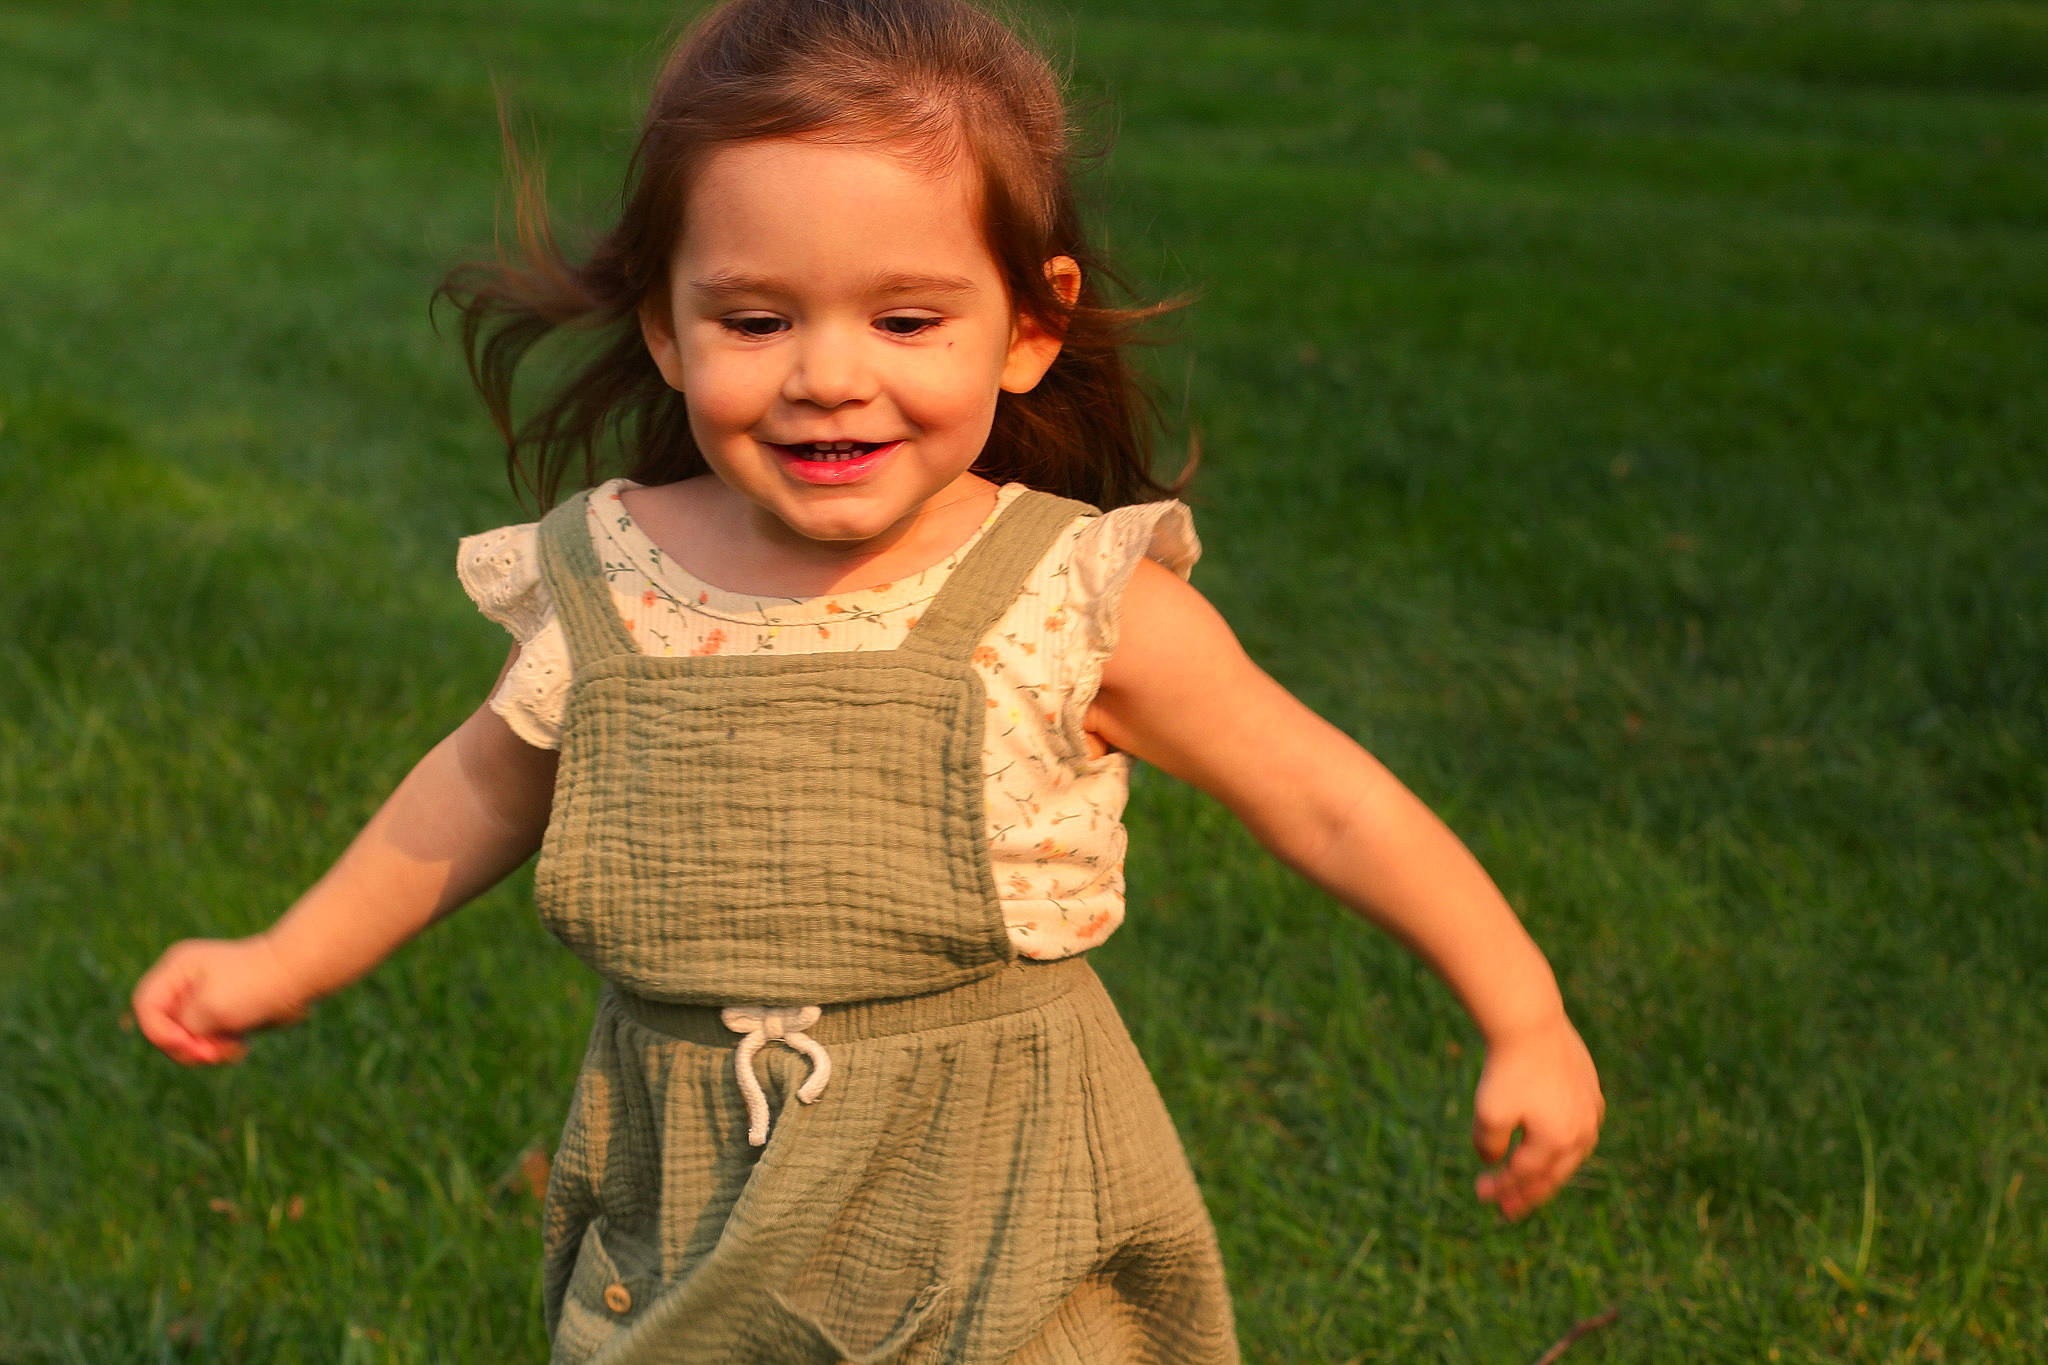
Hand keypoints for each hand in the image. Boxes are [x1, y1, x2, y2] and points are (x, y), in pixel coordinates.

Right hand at [130, 935, 311, 1065]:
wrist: (300, 977)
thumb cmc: (256, 986)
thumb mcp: (210, 1008)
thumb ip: (183, 1027)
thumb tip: (185, 1039)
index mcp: (176, 970)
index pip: (145, 1007)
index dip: (161, 1032)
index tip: (190, 1044)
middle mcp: (185, 983)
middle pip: (164, 1028)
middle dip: (187, 1046)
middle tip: (213, 1052)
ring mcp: (203, 1000)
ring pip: (187, 1040)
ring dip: (206, 1051)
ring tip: (232, 1048)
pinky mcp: (222, 1014)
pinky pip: (208, 1042)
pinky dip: (220, 1049)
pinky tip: (241, 1048)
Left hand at [1470, 1013, 1603, 1219]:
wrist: (1530, 1021)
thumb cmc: (1507, 1069)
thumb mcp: (1488, 1113)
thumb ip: (1489, 1146)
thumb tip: (1494, 1160)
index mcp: (1557, 1142)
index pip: (1525, 1177)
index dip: (1502, 1189)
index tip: (1480, 1195)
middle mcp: (1582, 1131)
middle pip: (1553, 1173)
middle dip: (1528, 1192)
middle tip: (1508, 1208)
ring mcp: (1590, 1109)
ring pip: (1571, 1152)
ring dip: (1550, 1169)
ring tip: (1533, 1181)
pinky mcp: (1590, 1088)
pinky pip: (1581, 1126)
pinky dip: (1565, 1141)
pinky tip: (1558, 1143)